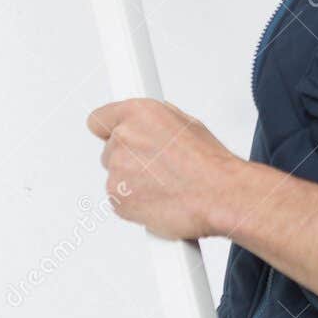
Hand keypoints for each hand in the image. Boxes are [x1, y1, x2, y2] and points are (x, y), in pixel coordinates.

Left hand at [87, 98, 241, 240]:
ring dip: (133, 182)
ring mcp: (117, 170)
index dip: (109, 130)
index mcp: (138, 114)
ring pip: (115, 177)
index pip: (99, 119)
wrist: (218, 195)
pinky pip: (120, 200)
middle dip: (130, 160)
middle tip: (158, 168)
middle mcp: (123, 138)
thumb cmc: (210, 164)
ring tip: (165, 185)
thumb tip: (151, 125)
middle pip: (110, 151)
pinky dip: (135, 203)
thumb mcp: (188, 125)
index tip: (114, 136)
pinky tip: (161, 199)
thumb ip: (157, 122)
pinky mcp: (117, 199)